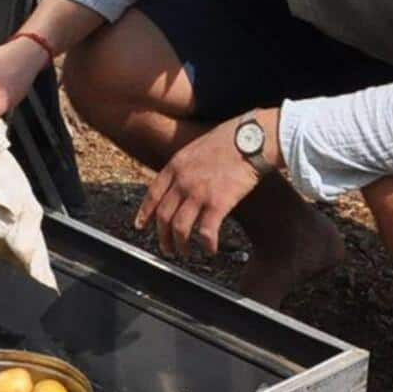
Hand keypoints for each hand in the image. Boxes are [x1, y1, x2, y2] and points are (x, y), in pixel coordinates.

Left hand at [135, 117, 263, 258]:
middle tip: (167, 248)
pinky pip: (206, 232)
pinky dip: (206, 245)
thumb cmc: (230, 139)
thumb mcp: (197, 147)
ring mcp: (199, 193)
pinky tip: (210, 250)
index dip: (144, 213)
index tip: (140, 226)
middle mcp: (182, 181)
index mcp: (176, 165)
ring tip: (186, 253)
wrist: (252, 137)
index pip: (152, 194)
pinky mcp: (218, 203)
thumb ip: (186, 165)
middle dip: (163, 237)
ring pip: (179, 229)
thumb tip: (182, 180)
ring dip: (180, 245)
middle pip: (163, 217)